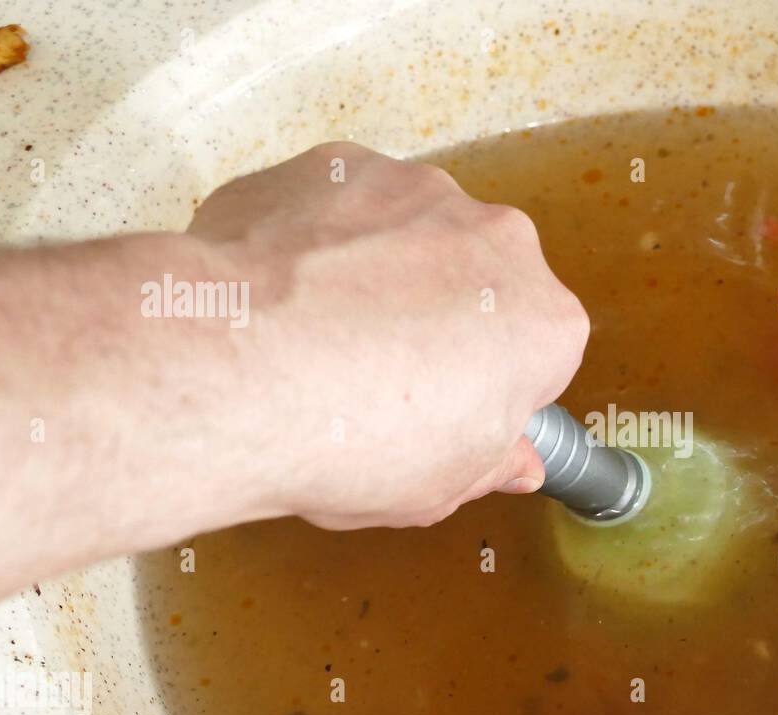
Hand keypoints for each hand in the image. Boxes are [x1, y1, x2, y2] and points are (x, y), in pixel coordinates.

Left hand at [189, 141, 588, 528]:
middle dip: (440, 319)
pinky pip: (337, 208)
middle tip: (382, 378)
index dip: (491, 388)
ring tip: (320, 338)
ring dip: (379, 273)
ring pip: (408, 234)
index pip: (539, 353)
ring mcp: (412, 191)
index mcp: (542, 322)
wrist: (235, 370)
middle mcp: (493, 240)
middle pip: (478, 281)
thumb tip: (512, 461)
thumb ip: (490, 461)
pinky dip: (316, 243)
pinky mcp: (334, 165)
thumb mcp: (441, 487)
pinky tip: (281, 299)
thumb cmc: (349, 433)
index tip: (454, 412)